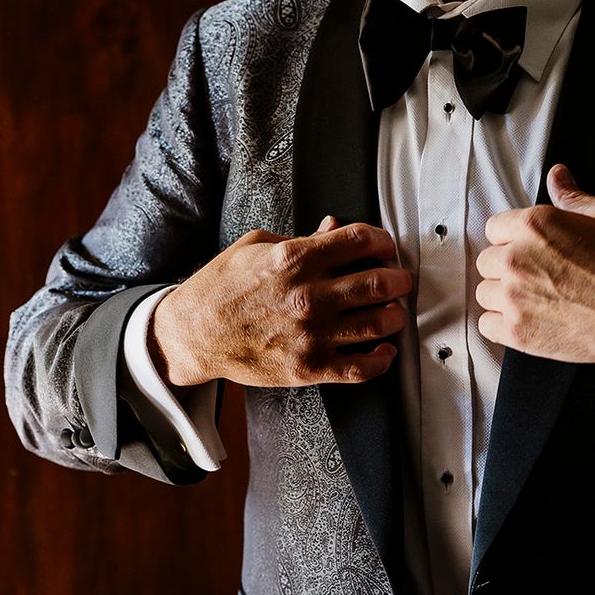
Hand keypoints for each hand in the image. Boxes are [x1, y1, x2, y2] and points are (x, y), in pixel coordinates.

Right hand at [150, 217, 410, 387]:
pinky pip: (359, 368)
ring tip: (394, 310)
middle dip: (398, 279)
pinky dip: (381, 360)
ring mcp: (309, 334)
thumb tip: (334, 226)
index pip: (359, 240)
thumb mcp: (257, 245)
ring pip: (376, 324)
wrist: (193, 334)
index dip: (382, 240)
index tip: (385, 246)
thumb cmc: (223, 286)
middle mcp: (307, 295)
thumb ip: (302, 237)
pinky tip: (385, 350)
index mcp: (294, 258)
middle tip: (401, 279)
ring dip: (394, 315)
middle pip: (377, 283)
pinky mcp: (308, 368)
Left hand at [475, 164, 594, 368]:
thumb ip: (573, 195)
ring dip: (503, 295)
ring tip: (532, 298)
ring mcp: (513, 297)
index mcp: (533, 225)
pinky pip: (486, 324)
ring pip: (485, 292)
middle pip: (487, 260)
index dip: (512, 238)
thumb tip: (557, 176)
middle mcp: (516, 258)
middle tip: (534, 275)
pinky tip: (526, 319)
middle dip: (506, 266)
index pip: (494, 228)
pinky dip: (502, 324)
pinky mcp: (516, 331)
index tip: (528, 248)